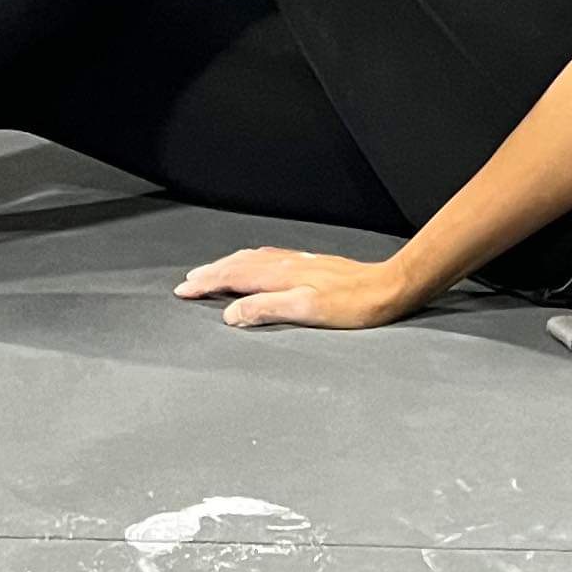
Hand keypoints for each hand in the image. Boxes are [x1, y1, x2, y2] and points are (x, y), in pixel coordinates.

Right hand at [176, 243, 412, 330]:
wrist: (388, 288)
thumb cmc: (352, 305)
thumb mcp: (307, 311)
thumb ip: (267, 309)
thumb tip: (230, 314)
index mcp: (280, 275)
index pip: (233, 277)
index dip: (206, 284)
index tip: (183, 290)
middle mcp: (285, 264)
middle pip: (238, 264)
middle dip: (210, 273)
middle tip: (187, 282)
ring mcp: (298, 262)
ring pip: (252, 258)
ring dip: (228, 265)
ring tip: (211, 270)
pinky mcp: (310, 264)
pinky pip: (268, 257)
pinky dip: (250, 259)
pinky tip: (256, 261)